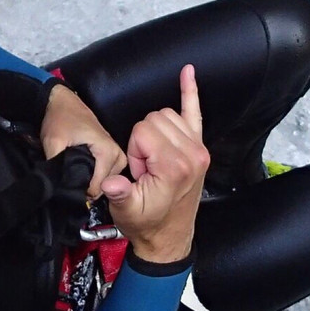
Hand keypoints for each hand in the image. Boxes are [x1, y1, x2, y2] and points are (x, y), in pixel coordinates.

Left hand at [40, 83, 127, 199]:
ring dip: (90, 181)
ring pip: (106, 181)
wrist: (64, 101)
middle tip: (69, 178)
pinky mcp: (113, 153)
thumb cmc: (60, 119)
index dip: (81, 190)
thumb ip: (57, 168)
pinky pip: (107, 174)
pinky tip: (83, 171)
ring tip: (75, 173)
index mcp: (107, 151)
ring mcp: (117, 153)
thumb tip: (59, 188)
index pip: (98, 187)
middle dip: (86, 186)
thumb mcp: (53, 143)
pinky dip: (95, 176)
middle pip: (104, 186)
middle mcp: (117, 154)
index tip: (68, 184)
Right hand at [100, 65, 208, 262]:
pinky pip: (195, 112)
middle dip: (142, 141)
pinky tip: (187, 72)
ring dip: (154, 133)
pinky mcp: (199, 147)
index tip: (139, 172)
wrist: (168, 238)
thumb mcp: (127, 211)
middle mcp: (192, 153)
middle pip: (155, 118)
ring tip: (153, 163)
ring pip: (167, 114)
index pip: (143, 129)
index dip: (134, 149)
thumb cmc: (148, 223)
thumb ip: (119, 192)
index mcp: (175, 165)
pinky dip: (190, 92)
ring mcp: (198, 149)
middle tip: (145, 170)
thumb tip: (110, 181)